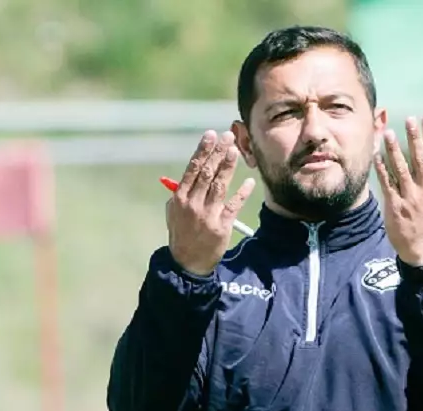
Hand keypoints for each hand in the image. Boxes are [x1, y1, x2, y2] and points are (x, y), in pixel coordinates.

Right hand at [166, 130, 255, 274]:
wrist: (187, 262)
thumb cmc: (182, 233)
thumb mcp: (174, 212)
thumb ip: (181, 193)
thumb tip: (192, 172)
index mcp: (180, 198)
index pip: (192, 169)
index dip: (203, 151)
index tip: (211, 135)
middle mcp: (193, 204)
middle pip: (207, 173)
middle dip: (218, 152)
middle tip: (228, 136)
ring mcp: (207, 215)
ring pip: (219, 186)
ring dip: (228, 166)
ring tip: (235, 150)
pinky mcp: (221, 226)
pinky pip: (233, 206)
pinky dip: (242, 193)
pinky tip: (249, 182)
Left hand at [374, 115, 422, 266]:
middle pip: (420, 159)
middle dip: (414, 138)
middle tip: (409, 120)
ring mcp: (410, 197)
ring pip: (401, 169)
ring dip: (395, 150)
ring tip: (388, 134)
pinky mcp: (396, 206)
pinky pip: (387, 184)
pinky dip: (382, 170)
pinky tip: (377, 156)